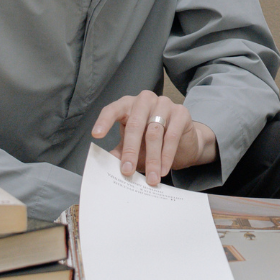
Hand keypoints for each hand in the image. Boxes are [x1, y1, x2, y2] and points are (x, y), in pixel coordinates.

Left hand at [91, 91, 214, 185]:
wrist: (183, 142)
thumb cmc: (151, 142)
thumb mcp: (132, 146)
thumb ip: (119, 153)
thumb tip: (104, 167)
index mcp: (128, 105)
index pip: (113, 109)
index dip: (104, 121)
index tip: (96, 135)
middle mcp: (145, 100)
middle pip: (135, 124)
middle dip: (131, 151)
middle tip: (127, 171)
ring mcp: (164, 104)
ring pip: (154, 132)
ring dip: (152, 159)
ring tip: (151, 178)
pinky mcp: (181, 112)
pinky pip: (172, 135)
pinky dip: (167, 155)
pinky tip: (163, 169)